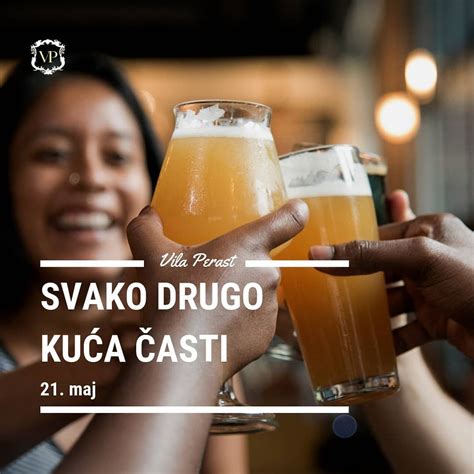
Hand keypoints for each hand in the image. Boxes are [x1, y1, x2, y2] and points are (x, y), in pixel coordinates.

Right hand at [127, 200, 307, 381]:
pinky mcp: (267, 336)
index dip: (294, 212)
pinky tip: (213, 327)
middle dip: (237, 268)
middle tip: (208, 279)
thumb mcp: (152, 256)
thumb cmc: (173, 298)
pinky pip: (255, 321)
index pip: (287, 220)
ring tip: (206, 306)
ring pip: (256, 292)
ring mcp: (270, 307)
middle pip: (258, 262)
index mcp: (247, 246)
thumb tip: (147, 214)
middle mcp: (267, 274)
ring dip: (237, 295)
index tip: (297, 209)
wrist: (182, 354)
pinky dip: (238, 322)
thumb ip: (147, 228)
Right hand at [309, 193, 473, 357]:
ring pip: (391, 302)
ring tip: (341, 323)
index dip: (350, 247)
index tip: (320, 259)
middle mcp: (430, 259)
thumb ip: (368, 254)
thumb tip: (318, 253)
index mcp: (428, 231)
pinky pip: (407, 329)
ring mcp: (435, 291)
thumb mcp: (420, 258)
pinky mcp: (440, 321)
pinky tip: (372, 349)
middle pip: (381, 270)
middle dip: (356, 284)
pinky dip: (390, 339)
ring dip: (371, 315)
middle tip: (325, 294)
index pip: (378, 234)